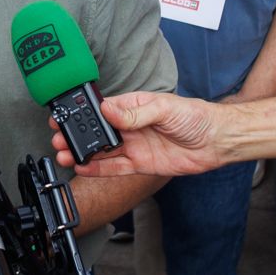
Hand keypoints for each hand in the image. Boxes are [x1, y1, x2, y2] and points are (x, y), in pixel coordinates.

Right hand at [52, 91, 227, 178]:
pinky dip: (98, 169)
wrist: (216, 141)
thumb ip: (135, 113)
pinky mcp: (141, 164)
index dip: (83, 113)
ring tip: (64, 154)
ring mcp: (135, 145)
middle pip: (98, 131)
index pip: (103, 109)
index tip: (65, 115)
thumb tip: (108, 110)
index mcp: (134, 106)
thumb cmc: (195, 117)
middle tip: (59, 139)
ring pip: (102, 151)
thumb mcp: (164, 108)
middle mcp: (131, 126)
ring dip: (83, 153)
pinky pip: (115, 167)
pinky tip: (83, 168)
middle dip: (77, 135)